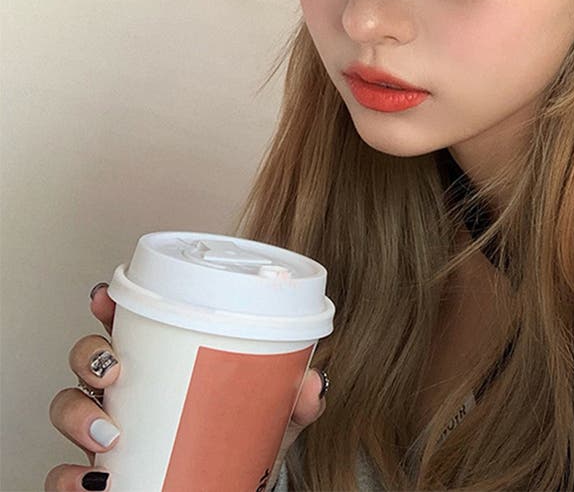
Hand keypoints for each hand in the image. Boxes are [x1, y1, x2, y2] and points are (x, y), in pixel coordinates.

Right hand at [45, 283, 326, 490]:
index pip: (128, 323)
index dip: (107, 305)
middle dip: (89, 356)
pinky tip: (88, 481)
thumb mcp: (273, 417)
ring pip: (67, 407)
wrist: (232, 488)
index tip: (104, 298)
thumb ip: (295, 400)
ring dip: (77, 414)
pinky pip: (62, 473)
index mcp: (163, 362)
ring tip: (109, 433)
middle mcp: (127, 392)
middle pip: (87, 358)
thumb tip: (314, 384)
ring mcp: (106, 431)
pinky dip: (66, 477)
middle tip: (113, 371)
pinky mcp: (98, 475)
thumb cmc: (244, 440)